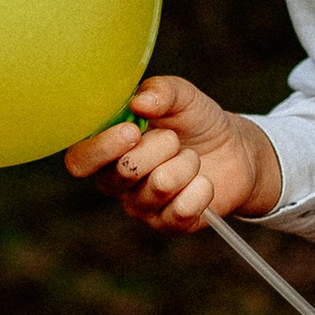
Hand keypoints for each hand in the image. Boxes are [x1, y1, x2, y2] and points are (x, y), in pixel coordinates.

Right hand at [63, 74, 282, 229]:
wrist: (236, 150)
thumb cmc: (196, 122)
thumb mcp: (181, 96)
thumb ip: (160, 91)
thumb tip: (139, 102)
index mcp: (107, 149)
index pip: (79, 160)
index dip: (102, 148)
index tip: (133, 131)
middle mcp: (117, 182)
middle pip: (122, 173)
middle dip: (158, 148)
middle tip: (174, 139)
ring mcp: (142, 206)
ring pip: (159, 186)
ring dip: (186, 164)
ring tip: (192, 158)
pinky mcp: (169, 224)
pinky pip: (181, 211)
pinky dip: (201, 190)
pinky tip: (205, 182)